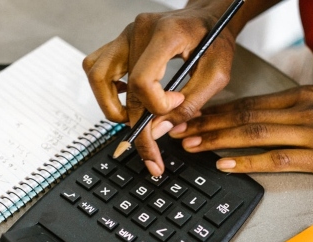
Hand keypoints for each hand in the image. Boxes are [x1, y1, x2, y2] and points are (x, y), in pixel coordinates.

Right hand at [82, 5, 237, 175]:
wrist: (209, 16)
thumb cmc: (215, 40)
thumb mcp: (216, 74)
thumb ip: (190, 104)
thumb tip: (158, 132)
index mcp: (166, 34)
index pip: (143, 80)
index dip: (156, 105)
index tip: (175, 105)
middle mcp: (139, 30)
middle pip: (124, 88)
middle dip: (138, 127)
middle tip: (151, 155)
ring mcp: (125, 34)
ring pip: (97, 76)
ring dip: (111, 107)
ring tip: (133, 122)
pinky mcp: (120, 41)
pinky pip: (96, 67)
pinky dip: (106, 89)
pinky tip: (126, 98)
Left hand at [169, 86, 312, 175]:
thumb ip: (297, 107)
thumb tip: (263, 115)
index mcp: (304, 96)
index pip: (250, 102)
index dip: (217, 110)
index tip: (193, 116)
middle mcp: (305, 111)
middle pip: (246, 116)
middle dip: (208, 123)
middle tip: (179, 130)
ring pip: (256, 134)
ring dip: (219, 140)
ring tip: (193, 145)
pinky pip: (279, 160)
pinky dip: (248, 161)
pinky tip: (226, 163)